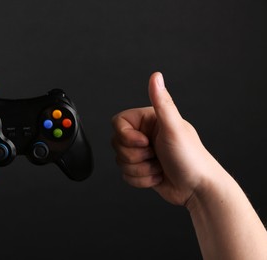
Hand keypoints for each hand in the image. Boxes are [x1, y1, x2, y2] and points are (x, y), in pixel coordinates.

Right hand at [112, 72, 219, 205]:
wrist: (197, 189)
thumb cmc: (191, 158)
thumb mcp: (174, 128)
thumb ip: (162, 102)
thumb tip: (156, 76)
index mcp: (148, 120)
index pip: (118, 123)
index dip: (126, 136)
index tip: (144, 143)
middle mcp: (143, 134)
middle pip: (117, 144)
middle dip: (135, 156)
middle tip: (156, 155)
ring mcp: (141, 153)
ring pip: (120, 161)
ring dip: (141, 170)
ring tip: (160, 166)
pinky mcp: (141, 169)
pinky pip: (125, 175)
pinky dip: (141, 180)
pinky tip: (158, 176)